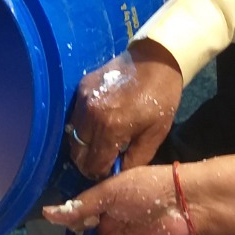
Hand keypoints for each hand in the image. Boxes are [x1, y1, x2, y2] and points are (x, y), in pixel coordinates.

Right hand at [67, 42, 183, 177]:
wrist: (157, 59)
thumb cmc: (161, 97)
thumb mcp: (156, 134)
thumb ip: (135, 160)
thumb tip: (118, 174)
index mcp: (111, 127)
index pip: (93, 164)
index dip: (101, 174)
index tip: (111, 171)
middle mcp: (90, 114)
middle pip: (77, 153)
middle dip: (89, 162)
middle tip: (104, 161)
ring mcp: (83, 99)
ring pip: (72, 136)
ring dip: (84, 145)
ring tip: (101, 145)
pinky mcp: (81, 88)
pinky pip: (74, 117)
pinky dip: (83, 127)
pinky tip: (99, 126)